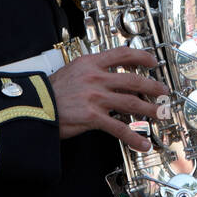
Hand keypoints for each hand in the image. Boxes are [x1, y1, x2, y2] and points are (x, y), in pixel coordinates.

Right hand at [49, 47, 169, 151]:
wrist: (32, 106)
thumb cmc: (49, 92)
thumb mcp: (71, 71)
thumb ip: (91, 72)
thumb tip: (110, 79)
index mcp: (90, 63)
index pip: (122, 54)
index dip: (141, 56)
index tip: (152, 61)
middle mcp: (95, 77)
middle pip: (132, 79)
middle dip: (152, 86)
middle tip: (163, 91)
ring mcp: (95, 97)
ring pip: (131, 102)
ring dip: (149, 109)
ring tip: (160, 114)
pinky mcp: (92, 117)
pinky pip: (119, 128)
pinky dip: (133, 137)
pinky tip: (142, 143)